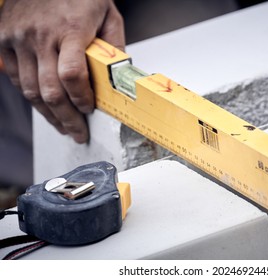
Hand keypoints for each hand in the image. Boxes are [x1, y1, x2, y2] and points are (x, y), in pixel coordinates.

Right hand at [0, 0, 124, 142]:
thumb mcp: (107, 14)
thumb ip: (114, 46)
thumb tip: (119, 77)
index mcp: (71, 29)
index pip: (72, 75)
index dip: (81, 99)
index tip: (90, 110)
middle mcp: (41, 36)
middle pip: (51, 91)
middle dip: (67, 119)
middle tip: (78, 133)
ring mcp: (19, 39)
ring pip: (31, 91)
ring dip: (49, 115)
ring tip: (63, 126)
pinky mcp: (4, 40)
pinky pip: (17, 79)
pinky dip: (32, 98)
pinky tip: (46, 107)